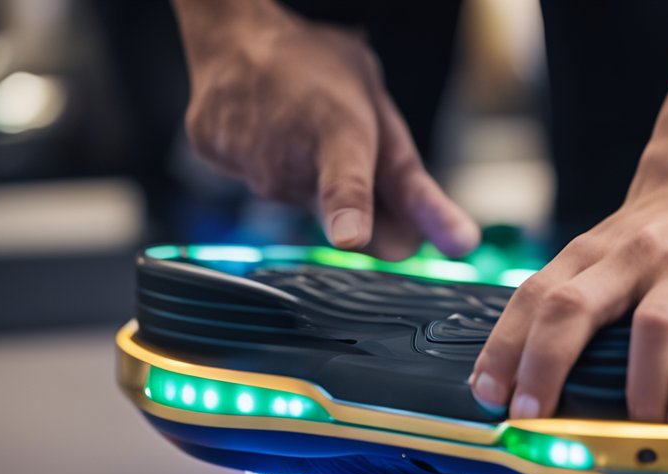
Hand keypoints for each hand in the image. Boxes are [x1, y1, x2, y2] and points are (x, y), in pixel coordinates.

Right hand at [173, 0, 478, 258]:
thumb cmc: (319, 73)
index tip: (350, 236)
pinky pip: (252, 181)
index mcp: (338, 132)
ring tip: (294, 125)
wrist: (238, 34)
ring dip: (302, 178)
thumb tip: (453, 244)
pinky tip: (262, 129)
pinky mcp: (214, 158)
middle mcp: (288, 153)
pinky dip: (263, 165)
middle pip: (328, 214)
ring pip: (290, 199)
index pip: (344, 182)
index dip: (348, 211)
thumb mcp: (382, 118)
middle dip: (346, 200)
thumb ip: (414, 189)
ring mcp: (245, 159)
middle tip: (337, 142)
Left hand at [469, 152, 667, 423]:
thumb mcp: (599, 260)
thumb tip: (518, 387)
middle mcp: (634, 256)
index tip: (490, 396)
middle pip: (574, 308)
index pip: (534, 299)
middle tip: (537, 416)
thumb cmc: (652, 241)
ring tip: (636, 427)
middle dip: (547, 366)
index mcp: (589, 254)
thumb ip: (565, 310)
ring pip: (652, 326)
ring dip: (639, 385)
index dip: (506, 349)